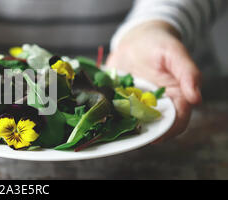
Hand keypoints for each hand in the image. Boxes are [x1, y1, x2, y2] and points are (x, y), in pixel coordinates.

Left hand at [107, 20, 201, 142]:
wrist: (136, 37)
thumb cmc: (159, 43)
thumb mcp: (175, 53)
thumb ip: (188, 73)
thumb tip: (196, 99)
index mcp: (175, 97)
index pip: (177, 121)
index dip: (169, 131)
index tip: (157, 137)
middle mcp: (156, 104)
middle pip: (153, 125)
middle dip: (143, 132)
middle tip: (130, 134)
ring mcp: (136, 104)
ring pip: (132, 122)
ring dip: (123, 126)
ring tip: (113, 128)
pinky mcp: (119, 100)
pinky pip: (114, 112)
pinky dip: (107, 115)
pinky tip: (99, 115)